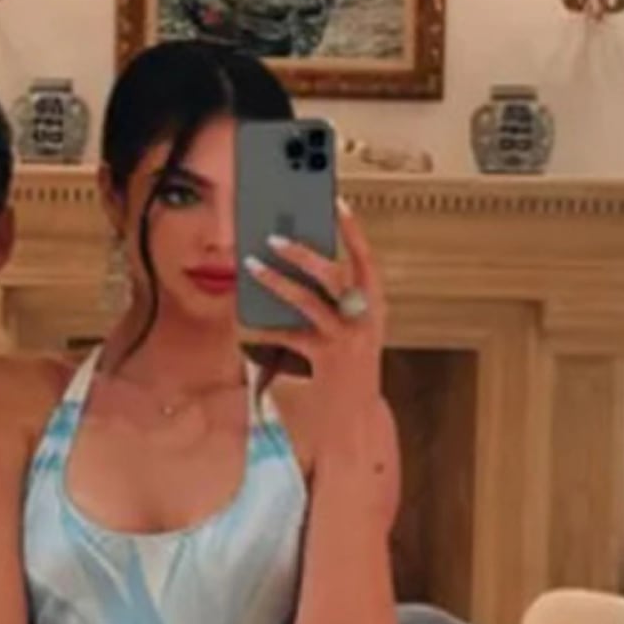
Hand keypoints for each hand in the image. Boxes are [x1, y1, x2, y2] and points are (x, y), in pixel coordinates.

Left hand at [239, 198, 385, 405]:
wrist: (357, 422)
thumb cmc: (348, 370)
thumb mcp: (349, 331)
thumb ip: (332, 302)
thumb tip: (296, 266)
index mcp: (376, 305)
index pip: (367, 259)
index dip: (352, 230)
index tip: (336, 201)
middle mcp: (367, 319)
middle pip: (337, 273)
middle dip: (305, 252)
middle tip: (275, 235)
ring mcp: (348, 340)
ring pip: (310, 300)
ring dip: (279, 281)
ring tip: (252, 264)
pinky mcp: (327, 360)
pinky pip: (291, 335)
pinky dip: (267, 326)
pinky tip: (247, 320)